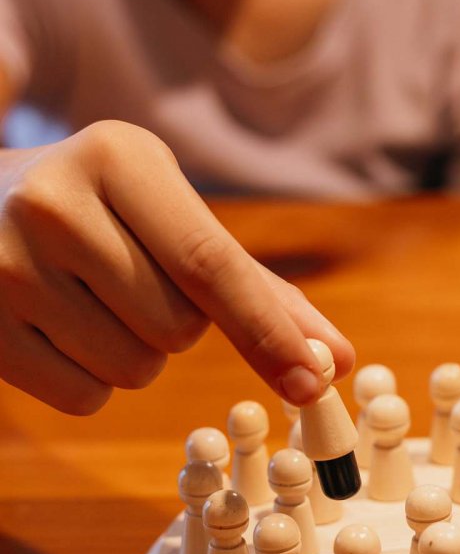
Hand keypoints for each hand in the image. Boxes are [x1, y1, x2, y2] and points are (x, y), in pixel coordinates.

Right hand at [0, 120, 353, 414]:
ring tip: (86, 296)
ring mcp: (6, 267)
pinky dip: (88, 380)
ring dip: (133, 353)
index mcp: (118, 156)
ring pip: (135, 370)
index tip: (316, 382)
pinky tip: (56, 326)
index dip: (267, 331)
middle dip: (175, 325)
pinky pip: (85, 398)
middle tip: (126, 277)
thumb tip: (334, 360)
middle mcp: (55, 203)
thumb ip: (256, 287)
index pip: (211, 264)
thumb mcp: (168, 213)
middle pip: (178, 329)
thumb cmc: (96, 211)